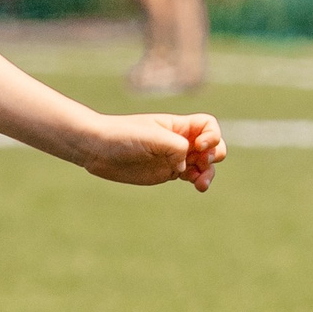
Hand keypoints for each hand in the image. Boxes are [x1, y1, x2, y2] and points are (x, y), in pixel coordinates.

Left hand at [79, 112, 224, 192]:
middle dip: (214, 155)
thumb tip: (185, 168)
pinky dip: (197, 181)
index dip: (212, 135)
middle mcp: (179, 140)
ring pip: (203, 165)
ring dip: (208, 173)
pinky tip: (197, 186)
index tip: (199, 145)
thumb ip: (177, 148)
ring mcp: (174, 157)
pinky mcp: (166, 172)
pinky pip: (190, 176)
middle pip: (212, 146)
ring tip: (201, 185)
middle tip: (201, 163)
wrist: (98, 149)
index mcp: (177, 126)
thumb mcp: (154, 138)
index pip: (208, 126)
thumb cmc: (123, 136)